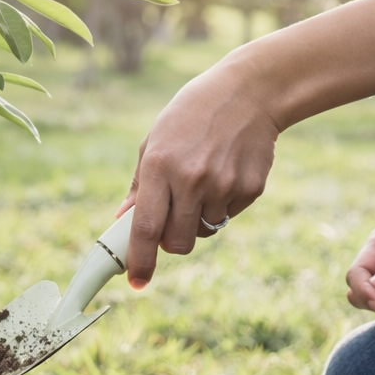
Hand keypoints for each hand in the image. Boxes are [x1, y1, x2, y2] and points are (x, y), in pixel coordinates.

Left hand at [119, 59, 278, 288]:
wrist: (249, 92)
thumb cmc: (192, 115)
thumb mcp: (156, 140)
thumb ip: (140, 185)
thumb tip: (124, 222)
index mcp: (159, 165)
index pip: (145, 227)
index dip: (139, 260)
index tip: (136, 282)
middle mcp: (191, 179)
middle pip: (176, 243)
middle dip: (170, 244)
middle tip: (172, 222)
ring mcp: (224, 185)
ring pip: (204, 232)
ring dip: (198, 219)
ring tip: (203, 181)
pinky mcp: (251, 189)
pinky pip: (229, 215)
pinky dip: (223, 204)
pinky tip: (225, 172)